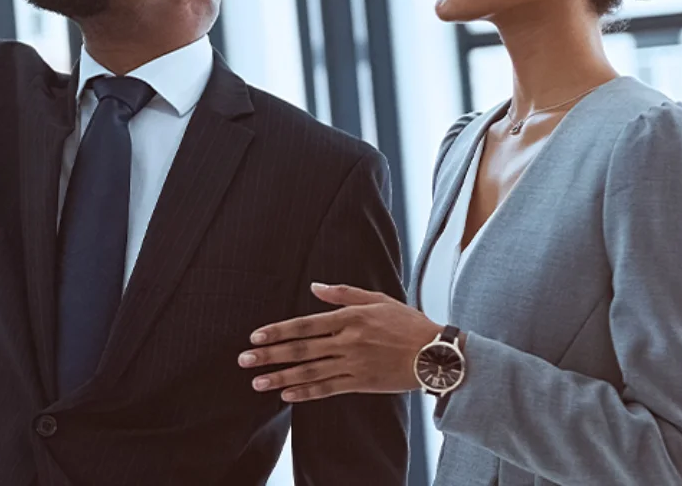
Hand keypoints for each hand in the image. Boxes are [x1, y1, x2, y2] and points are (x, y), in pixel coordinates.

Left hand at [237, 283, 438, 401]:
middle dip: (270, 355)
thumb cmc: (407, 323)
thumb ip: (344, 293)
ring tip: (258, 383)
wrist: (436, 354)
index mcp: (350, 318)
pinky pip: (328, 389)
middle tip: (244, 361)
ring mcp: (354, 364)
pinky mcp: (362, 383)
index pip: (305, 325)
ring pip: (310, 372)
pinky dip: (307, 392)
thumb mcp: (377, 299)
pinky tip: (287, 395)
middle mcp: (348, 341)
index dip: (278, 331)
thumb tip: (315, 286)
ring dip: (281, 378)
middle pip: (301, 350)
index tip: (255, 337)